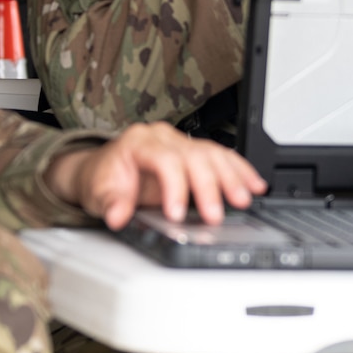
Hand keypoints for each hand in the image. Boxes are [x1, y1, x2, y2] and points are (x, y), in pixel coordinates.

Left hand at [49, 122, 266, 229]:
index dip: (174, 186)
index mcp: (138, 141)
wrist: (104, 170)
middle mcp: (163, 137)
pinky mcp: (195, 152)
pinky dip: (240, 171)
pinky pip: (222, 156)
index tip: (177, 213)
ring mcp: (182, 142)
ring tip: (243, 199)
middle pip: (194, 155)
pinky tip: (254, 184)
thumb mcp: (98, 194)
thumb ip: (110, 204)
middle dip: (208, 187)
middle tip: (214, 215)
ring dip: (232, 178)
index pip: (164, 159)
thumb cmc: (104, 179)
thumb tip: (117, 215)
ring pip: (214, 153)